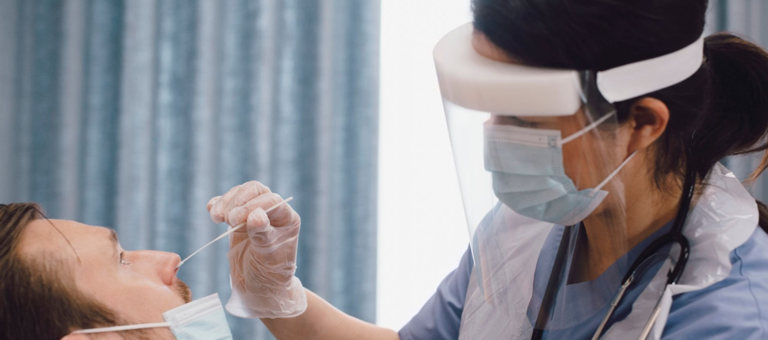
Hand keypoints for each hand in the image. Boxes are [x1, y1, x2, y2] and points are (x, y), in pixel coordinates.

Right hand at [208, 181, 306, 318]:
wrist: (258, 287)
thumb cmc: (269, 274)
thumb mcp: (267, 257)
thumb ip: (262, 235)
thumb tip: (256, 214)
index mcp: (286, 218)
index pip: (271, 200)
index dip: (252, 205)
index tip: (235, 220)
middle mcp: (272, 212)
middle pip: (254, 190)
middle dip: (238, 201)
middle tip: (227, 219)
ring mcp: (254, 213)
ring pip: (240, 194)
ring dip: (226, 203)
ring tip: (217, 218)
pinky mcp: (238, 219)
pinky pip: (228, 203)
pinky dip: (218, 204)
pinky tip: (212, 211)